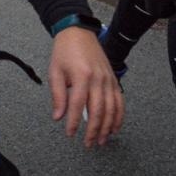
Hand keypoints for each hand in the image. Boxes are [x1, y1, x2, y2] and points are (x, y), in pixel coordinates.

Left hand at [48, 26, 122, 147]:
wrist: (78, 32)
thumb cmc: (64, 51)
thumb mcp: (55, 71)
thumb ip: (58, 95)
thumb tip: (58, 117)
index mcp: (81, 76)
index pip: (77, 105)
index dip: (74, 122)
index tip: (70, 134)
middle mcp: (97, 79)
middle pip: (98, 110)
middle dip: (94, 130)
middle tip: (88, 143)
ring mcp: (108, 79)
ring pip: (112, 108)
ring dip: (107, 127)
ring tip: (102, 140)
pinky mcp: (114, 79)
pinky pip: (120, 101)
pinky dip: (119, 116)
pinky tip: (114, 127)